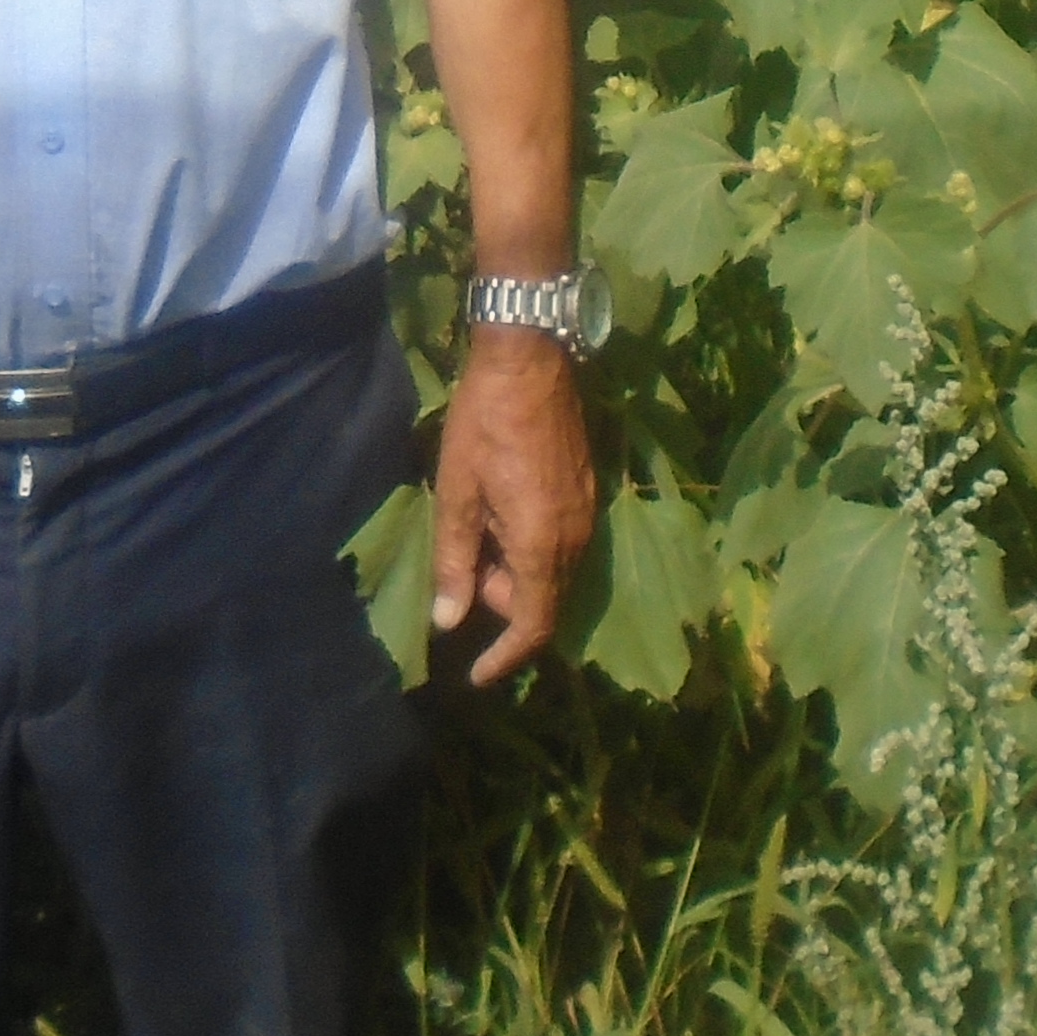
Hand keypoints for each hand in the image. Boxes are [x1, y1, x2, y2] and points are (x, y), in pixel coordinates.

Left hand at [430, 327, 596, 687]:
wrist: (530, 360)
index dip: (506, 658)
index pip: (533, 625)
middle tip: (463, 572)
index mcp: (541, 544)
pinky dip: (532, 551)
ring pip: (555, 574)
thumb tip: (448, 620)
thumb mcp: (456, 492)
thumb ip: (453, 561)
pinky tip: (502, 517)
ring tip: (478, 538)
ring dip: (517, 575)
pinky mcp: (588, 493)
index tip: (478, 675)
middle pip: (545, 601)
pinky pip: (563, 545)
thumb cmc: (484, 424)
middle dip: (503, 602)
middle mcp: (575, 538)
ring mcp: (587, 514)